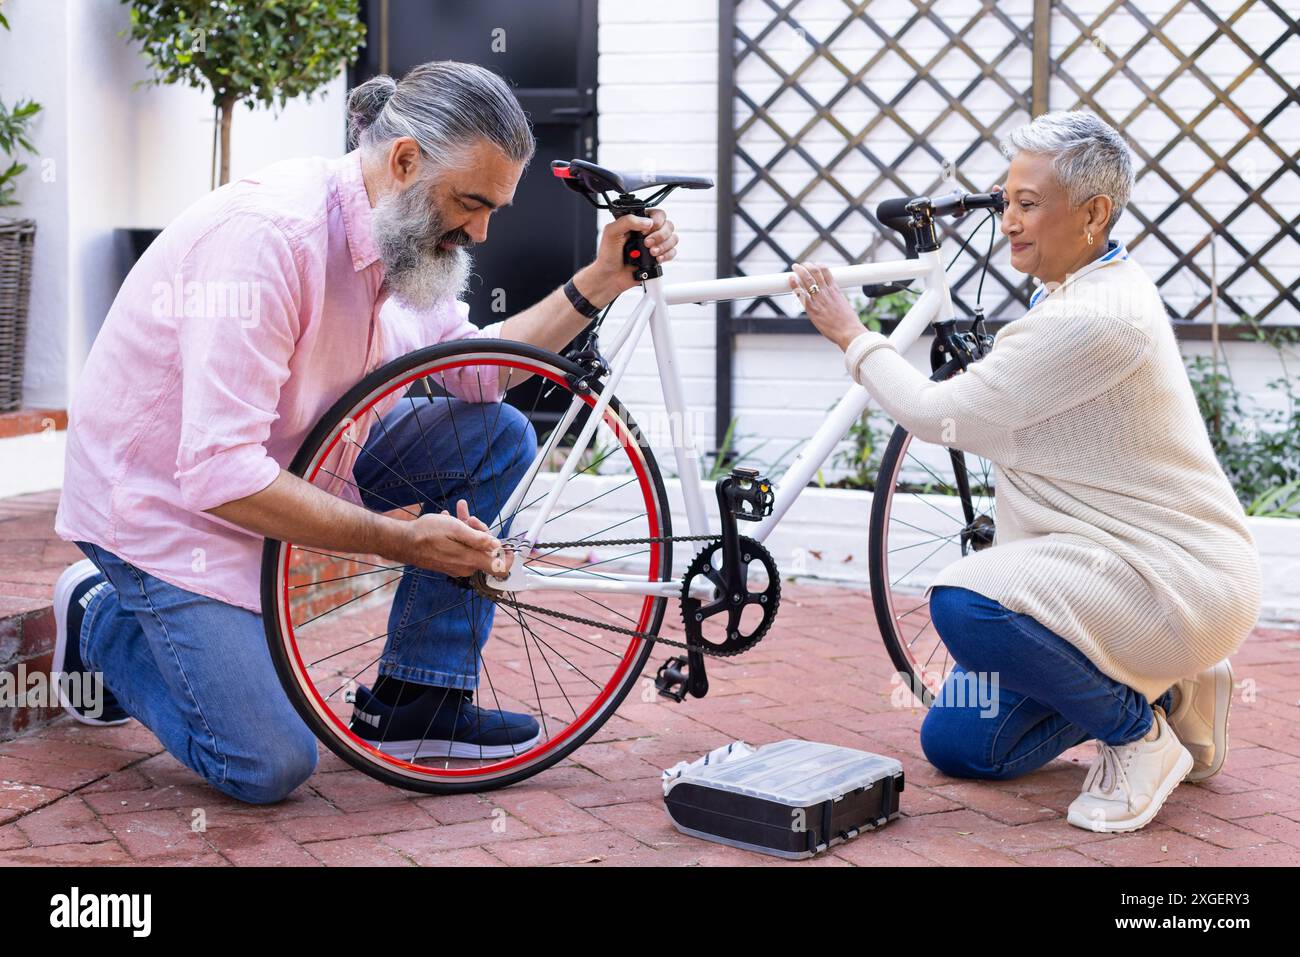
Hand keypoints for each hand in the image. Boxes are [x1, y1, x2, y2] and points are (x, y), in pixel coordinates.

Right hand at [394, 498, 510, 578]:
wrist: (402, 541)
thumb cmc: (426, 534)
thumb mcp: (455, 529)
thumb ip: (478, 539)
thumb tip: (497, 545)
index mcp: (471, 560)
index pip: (500, 568)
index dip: (508, 557)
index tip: (509, 545)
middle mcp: (465, 566)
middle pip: (485, 550)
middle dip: (480, 530)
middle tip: (468, 517)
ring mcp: (456, 565)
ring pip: (471, 545)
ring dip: (467, 527)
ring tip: (458, 511)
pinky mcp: (448, 561)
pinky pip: (459, 547)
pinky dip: (457, 533)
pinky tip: (448, 518)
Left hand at [574, 208, 678, 305]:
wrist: (610, 277)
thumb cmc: (608, 255)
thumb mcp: (611, 232)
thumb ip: (628, 221)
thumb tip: (648, 222)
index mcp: (637, 222)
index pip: (657, 214)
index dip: (656, 221)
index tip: (645, 231)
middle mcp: (647, 232)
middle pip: (668, 225)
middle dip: (660, 235)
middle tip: (646, 243)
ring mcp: (654, 244)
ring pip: (673, 238)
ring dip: (664, 246)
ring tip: (651, 253)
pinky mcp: (658, 257)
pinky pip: (672, 252)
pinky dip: (667, 255)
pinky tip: (656, 259)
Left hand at [789, 262, 866, 351]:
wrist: (848, 331)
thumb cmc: (848, 323)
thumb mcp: (844, 306)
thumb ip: (836, 301)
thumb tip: (834, 303)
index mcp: (835, 290)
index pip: (826, 271)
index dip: (819, 266)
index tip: (814, 264)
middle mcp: (826, 292)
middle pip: (815, 272)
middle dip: (807, 266)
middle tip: (801, 264)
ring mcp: (819, 299)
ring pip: (808, 279)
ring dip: (800, 270)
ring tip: (795, 266)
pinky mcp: (812, 308)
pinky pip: (801, 293)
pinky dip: (795, 284)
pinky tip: (790, 279)